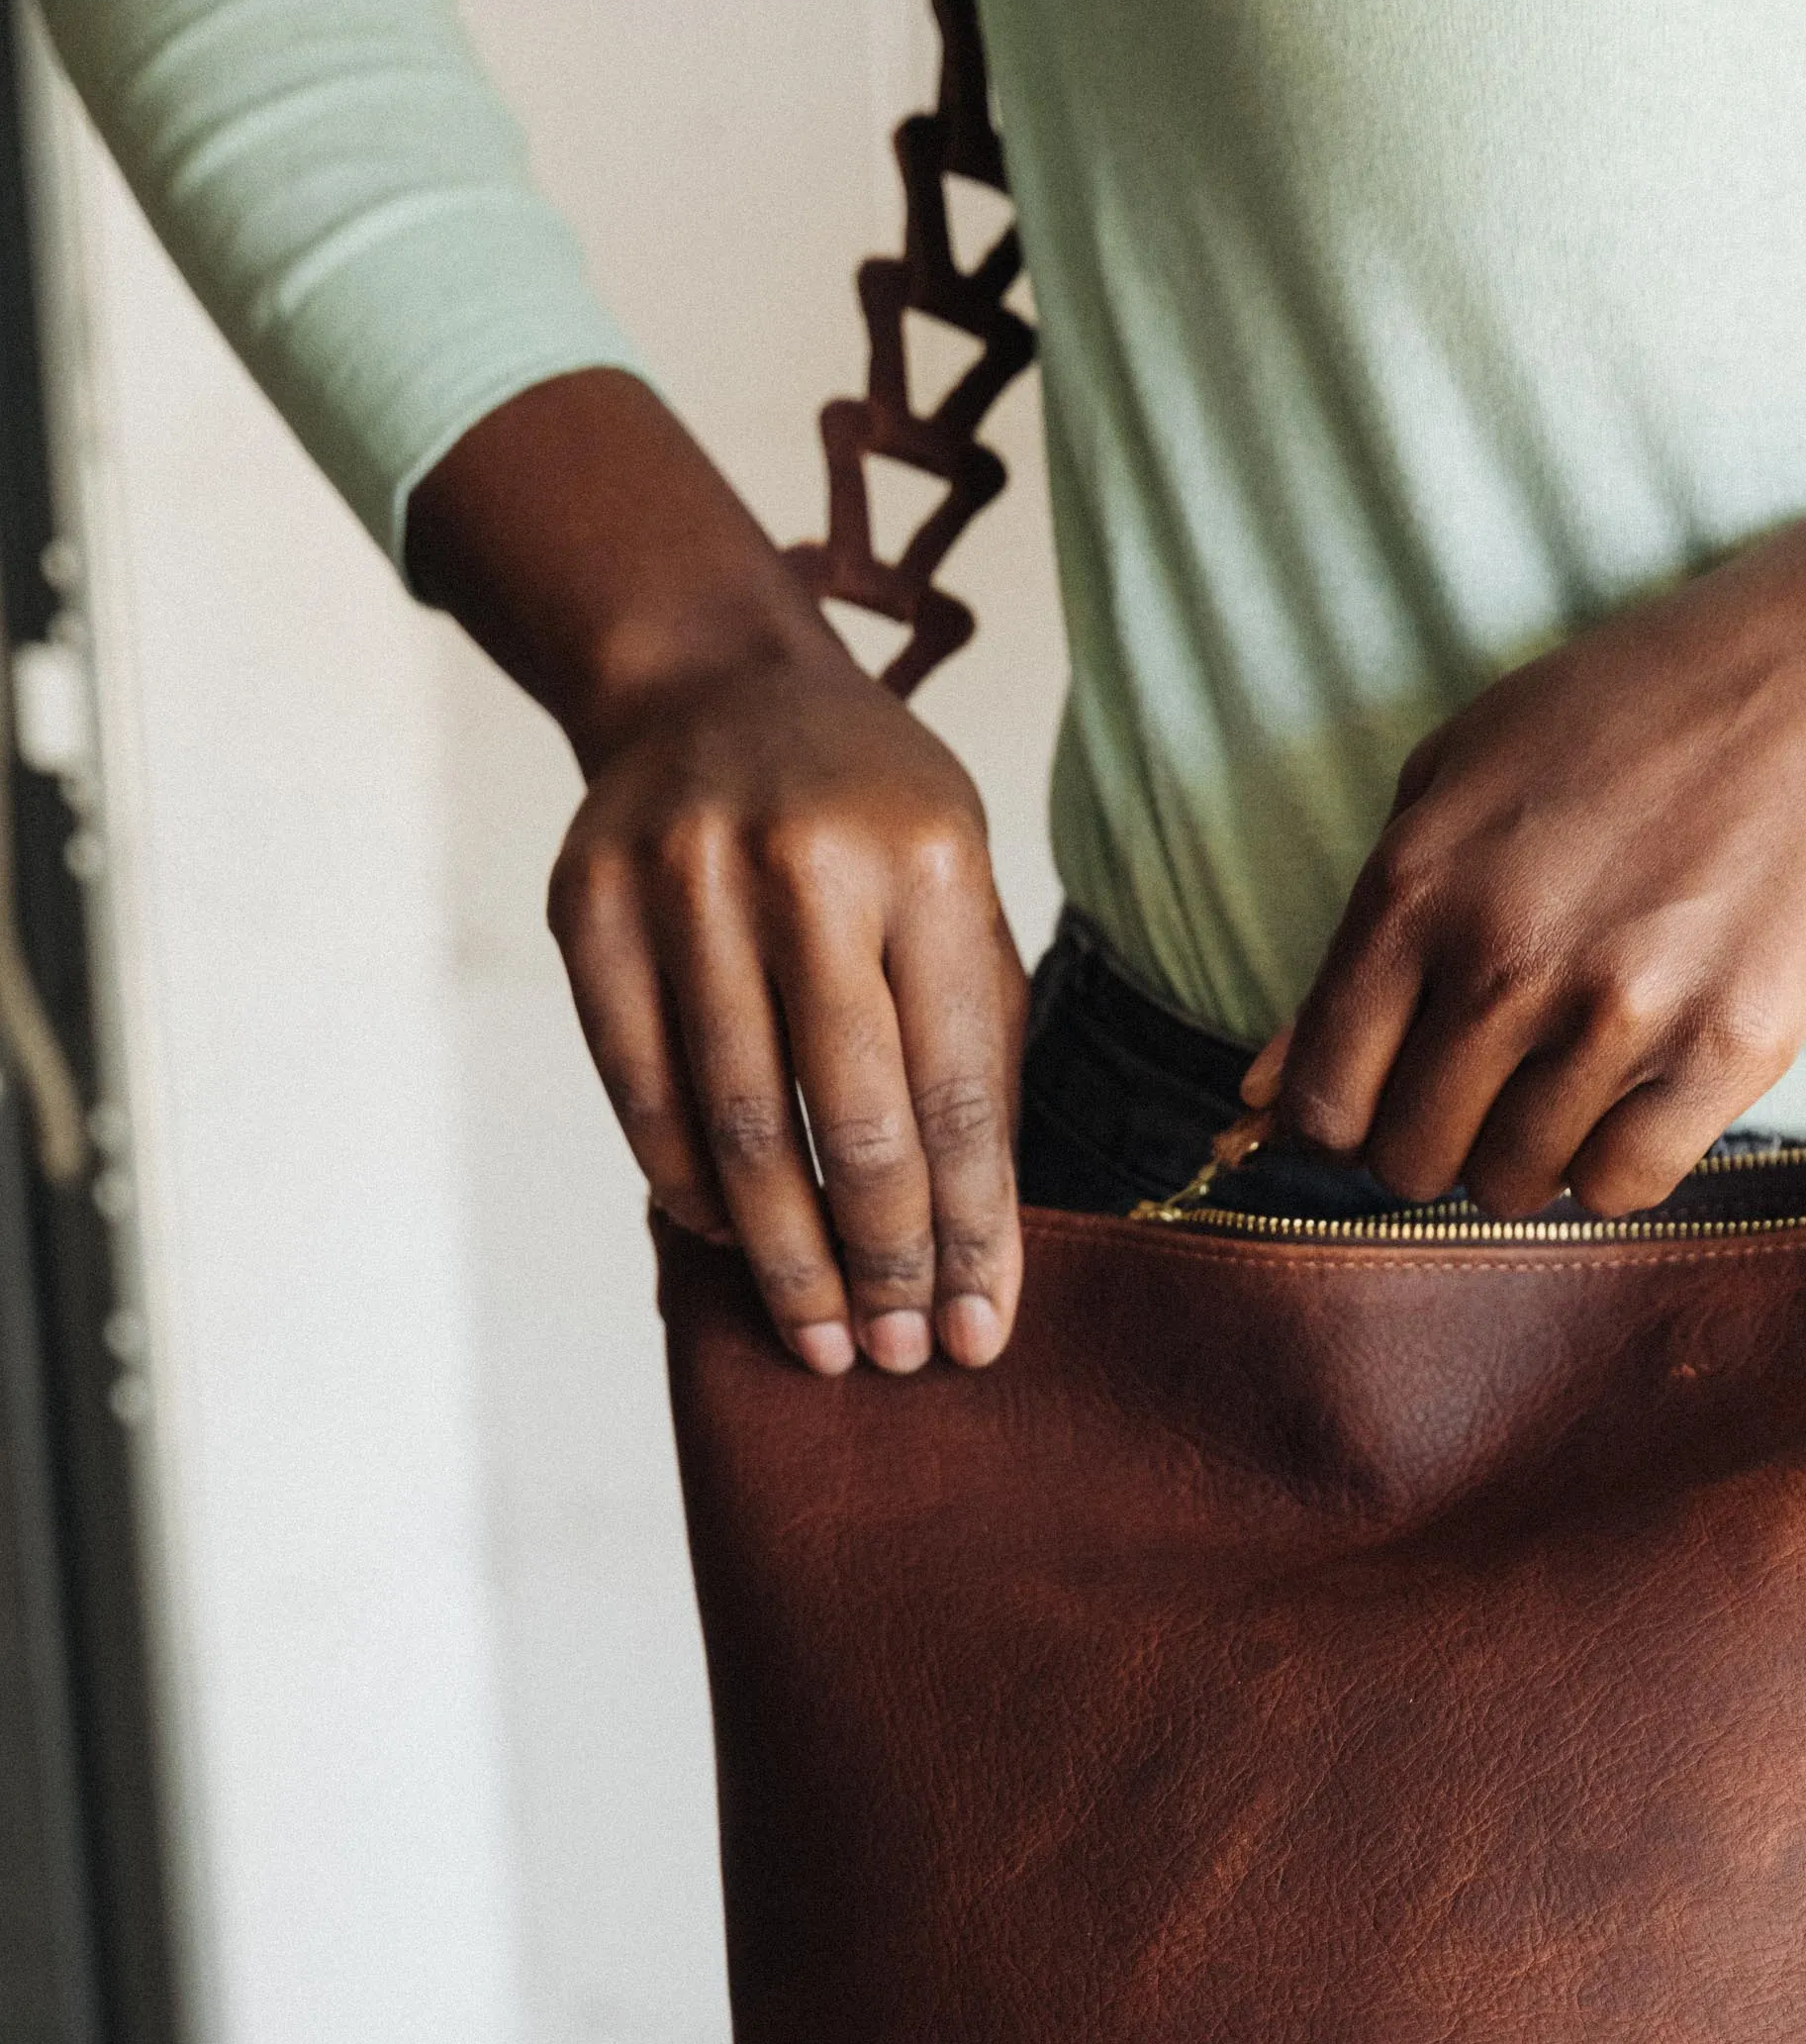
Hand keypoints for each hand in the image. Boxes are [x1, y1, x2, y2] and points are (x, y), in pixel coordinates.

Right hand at [546, 637, 1025, 1373]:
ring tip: (818, 1336)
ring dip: (781, 1254)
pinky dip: (687, 1182)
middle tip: (892, 1357)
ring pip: (736, 1122)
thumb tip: (978, 1258)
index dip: (969, 1231)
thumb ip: (974, 1059)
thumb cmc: (872, 823)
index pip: (955, 1090)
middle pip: (849, 1119)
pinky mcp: (589, 909)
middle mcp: (801, 866)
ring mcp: (681, 881)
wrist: (713, 686)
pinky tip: (728, 1240)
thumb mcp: (961, 899)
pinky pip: (640, 1089)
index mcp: (927, 861)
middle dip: (880, 1261)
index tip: (975, 1334)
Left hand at [1255, 440, 1805, 1214]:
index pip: (1326, 1098)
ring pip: (1518, 1183)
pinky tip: (1634, 1094)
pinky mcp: (1724, 1053)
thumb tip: (1259, 1096)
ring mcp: (1618, 1015)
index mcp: (1415, 892)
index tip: (1389, 1094)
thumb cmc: (1622, 720)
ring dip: (1529, 1152)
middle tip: (1489, 1083)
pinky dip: (1616, 1162)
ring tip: (1570, 1073)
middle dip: (1436, 1139)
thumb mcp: (1448, 785)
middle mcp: (1503, 964)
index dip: (1347, 1119)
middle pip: (1413, 1158)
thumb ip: (1352, 948)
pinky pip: (1625, 1187)